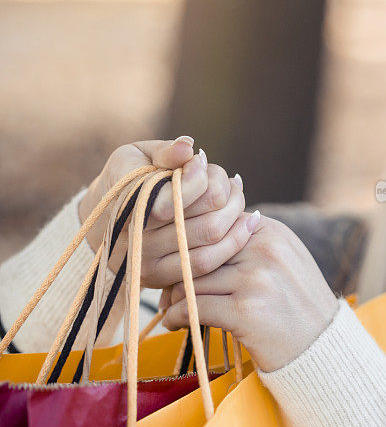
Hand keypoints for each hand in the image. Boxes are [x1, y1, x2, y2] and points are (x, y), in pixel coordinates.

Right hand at [78, 138, 253, 287]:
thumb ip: (163, 152)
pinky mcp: (161, 278)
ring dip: (236, 216)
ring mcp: (149, 263)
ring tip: (238, 195)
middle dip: (226, 196)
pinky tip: (246, 222)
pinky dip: (235, 241)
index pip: (177, 199)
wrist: (98, 224)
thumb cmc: (123, 180)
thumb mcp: (133, 157)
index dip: (199, 177)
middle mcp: (137, 239)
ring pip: (211, 244)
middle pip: (206, 223)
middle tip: (229, 181)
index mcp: (126, 203)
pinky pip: (208, 264)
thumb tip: (189, 148)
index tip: (201, 162)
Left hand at [161, 215, 339, 371]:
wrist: (322, 351)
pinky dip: (177, 316)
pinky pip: (194, 306)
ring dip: (173, 297)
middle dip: (177, 272)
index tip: (179, 264)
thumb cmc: (296, 307)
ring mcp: (256, 279)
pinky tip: (175, 323)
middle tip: (164, 290)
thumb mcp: (283, 261)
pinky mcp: (246, 311)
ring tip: (170, 308)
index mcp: (271, 232)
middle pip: (201, 252)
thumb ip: (249, 243)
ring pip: (193, 279)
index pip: (215, 229)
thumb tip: (197, 238)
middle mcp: (265, 249)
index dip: (192, 247)